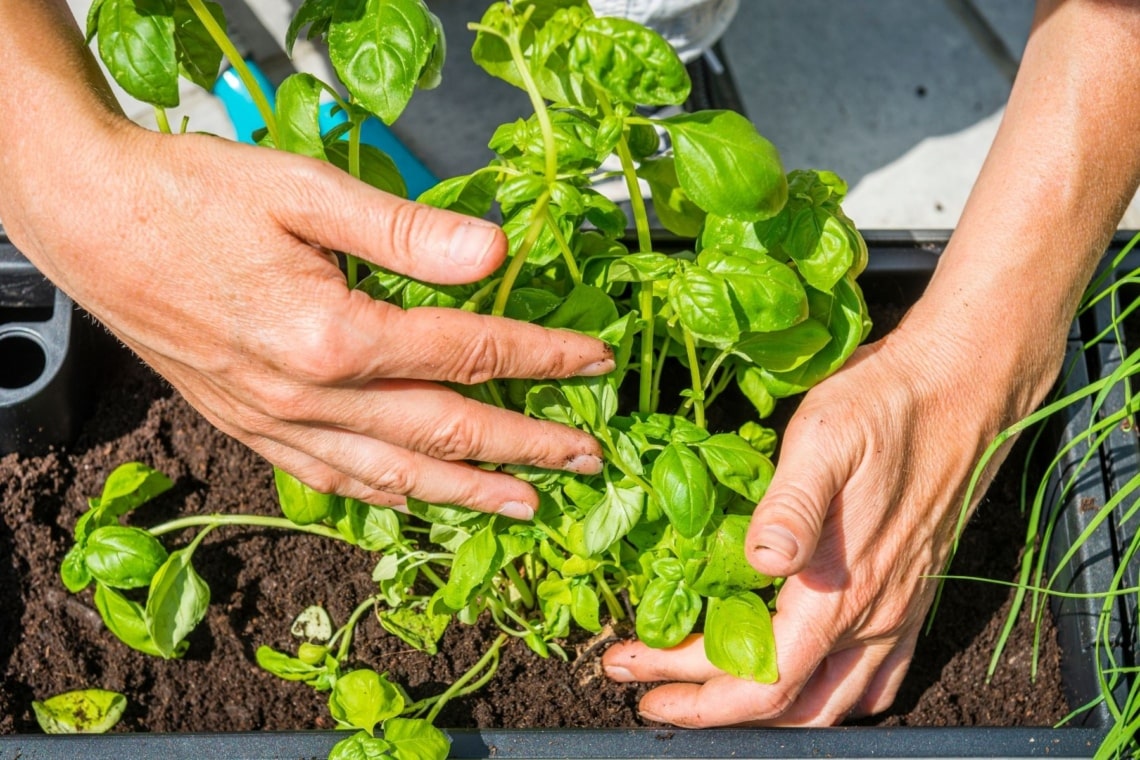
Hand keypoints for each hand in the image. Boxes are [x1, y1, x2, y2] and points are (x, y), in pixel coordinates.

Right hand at [3, 121, 612, 517]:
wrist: (90, 221)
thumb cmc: (192, 195)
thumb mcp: (305, 190)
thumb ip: (406, 231)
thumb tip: (496, 254)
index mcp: (332, 336)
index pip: (466, 353)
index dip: (541, 357)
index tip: (595, 362)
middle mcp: (307, 396)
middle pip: (444, 429)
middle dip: (526, 445)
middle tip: (588, 459)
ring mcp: (274, 421)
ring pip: (392, 472)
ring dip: (468, 489)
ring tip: (525, 503)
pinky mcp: (247, 425)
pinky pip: (329, 477)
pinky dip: (386, 493)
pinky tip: (417, 497)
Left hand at [602, 305, 1066, 724]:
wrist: (966, 383)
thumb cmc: (888, 406)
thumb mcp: (826, 439)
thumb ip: (792, 507)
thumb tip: (758, 562)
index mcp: (842, 590)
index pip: (762, 681)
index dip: (692, 692)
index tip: (632, 671)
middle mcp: (874, 616)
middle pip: (790, 706)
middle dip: (712, 708)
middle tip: (650, 688)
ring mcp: (898, 610)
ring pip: (832, 701)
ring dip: (767, 709)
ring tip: (710, 688)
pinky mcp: (911, 593)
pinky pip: (873, 677)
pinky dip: (826, 692)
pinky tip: (802, 673)